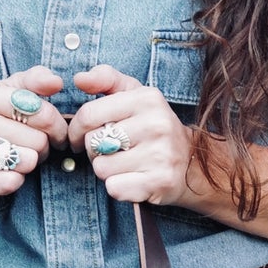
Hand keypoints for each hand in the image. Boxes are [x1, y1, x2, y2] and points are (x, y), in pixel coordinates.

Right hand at [0, 72, 67, 197]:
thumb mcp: (11, 91)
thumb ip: (36, 80)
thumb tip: (56, 82)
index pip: (41, 112)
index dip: (57, 125)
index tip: (56, 132)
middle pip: (38, 141)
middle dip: (43, 145)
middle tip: (32, 145)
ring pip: (28, 162)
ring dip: (30, 163)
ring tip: (18, 156)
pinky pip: (11, 183)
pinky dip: (16, 180)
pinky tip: (7, 172)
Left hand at [66, 67, 194, 204]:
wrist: (191, 162)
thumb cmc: (152, 127)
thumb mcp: (134, 95)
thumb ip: (106, 80)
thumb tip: (79, 79)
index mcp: (147, 99)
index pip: (89, 114)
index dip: (75, 129)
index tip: (78, 138)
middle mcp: (156, 124)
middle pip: (92, 143)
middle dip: (94, 151)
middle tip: (110, 152)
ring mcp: (160, 154)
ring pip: (102, 168)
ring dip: (106, 171)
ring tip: (124, 165)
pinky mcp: (160, 181)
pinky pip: (114, 188)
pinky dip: (117, 187)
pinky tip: (132, 180)